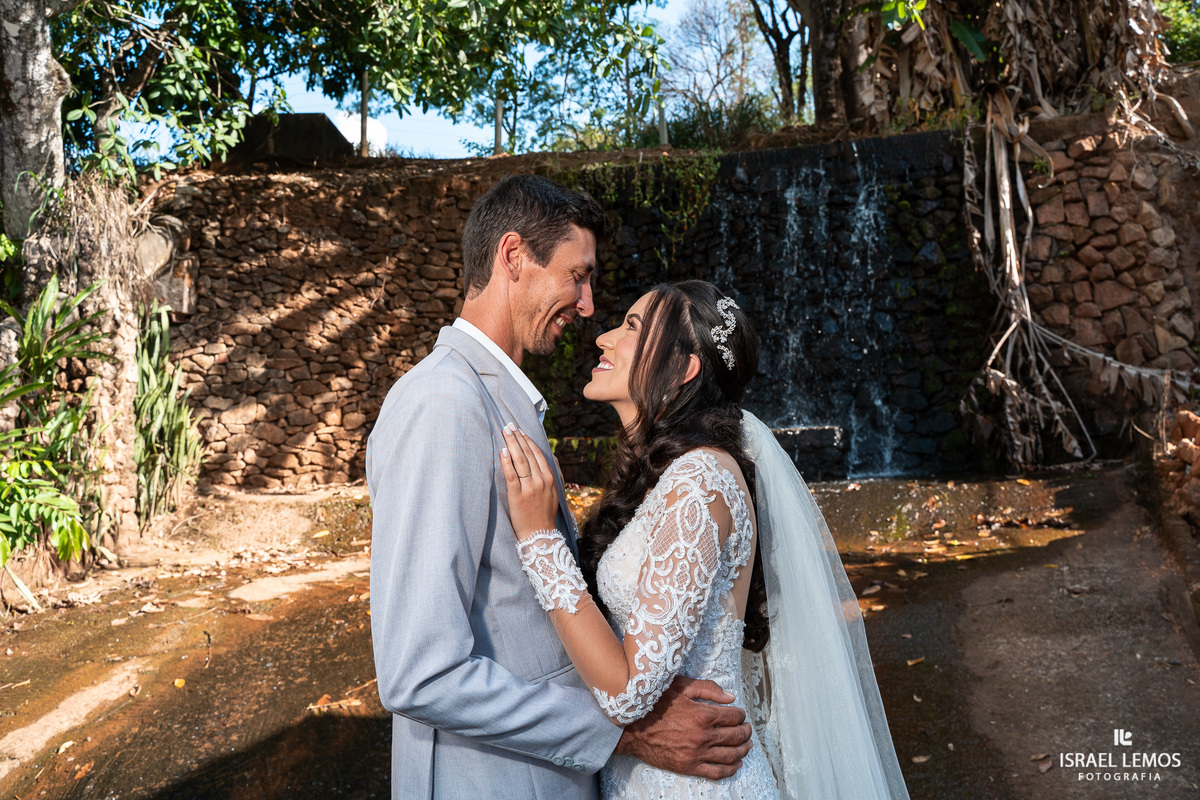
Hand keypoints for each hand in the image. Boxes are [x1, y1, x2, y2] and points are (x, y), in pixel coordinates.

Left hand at [499, 423, 559, 537]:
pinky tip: (503, 452)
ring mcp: (530, 488)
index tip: (520, 430)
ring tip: (505, 433)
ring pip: (520, 461)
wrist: (540, 535)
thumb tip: (550, 456)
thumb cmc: (545, 514)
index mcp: (550, 478)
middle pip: (528, 454)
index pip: (538, 453)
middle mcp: (541, 480)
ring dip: (512, 444)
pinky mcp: (518, 496)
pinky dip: (507, 462)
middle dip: (518, 437)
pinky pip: (511, 475)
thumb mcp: (555, 492)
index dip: (528, 440)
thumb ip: (554, 473)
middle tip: (509, 425)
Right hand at [614, 677, 752, 779]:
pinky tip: (736, 764)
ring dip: (743, 750)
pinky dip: (730, 769)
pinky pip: (716, 772)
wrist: (632, 728)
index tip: (740, 713)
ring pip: (730, 755)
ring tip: (747, 745)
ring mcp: (697, 754)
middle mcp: (703, 736)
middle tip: (747, 728)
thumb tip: (730, 697)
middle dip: (746, 731)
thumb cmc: (654, 703)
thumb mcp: (680, 686)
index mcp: (703, 715)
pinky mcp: (689, 767)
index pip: (734, 716)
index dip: (740, 714)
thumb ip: (708, 689)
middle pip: (736, 736)